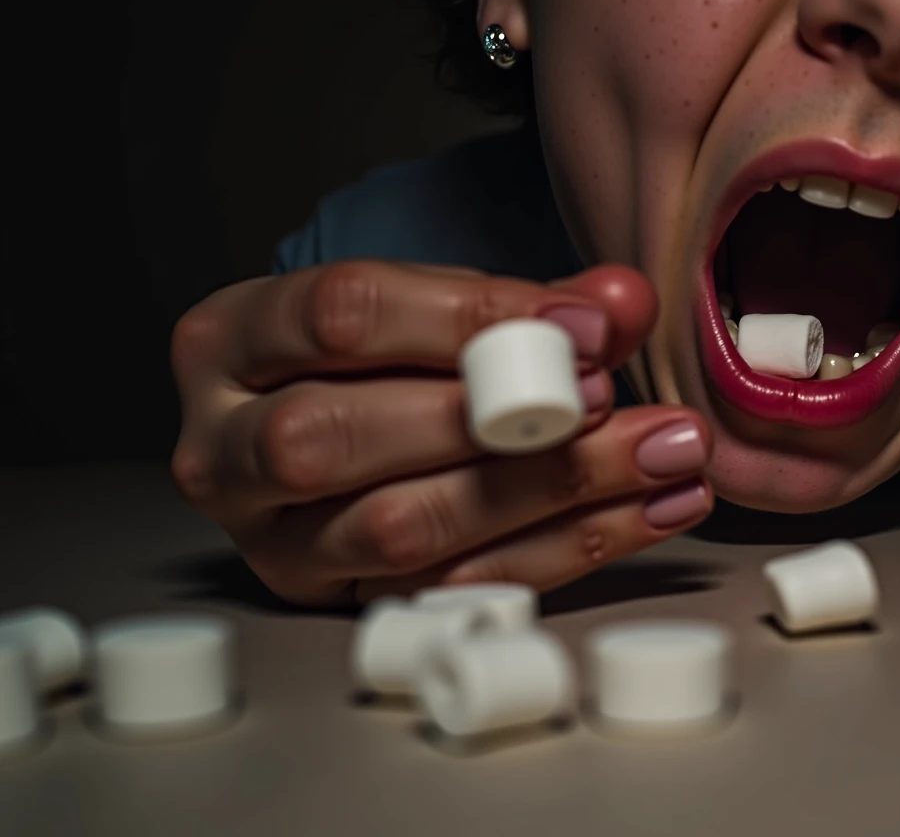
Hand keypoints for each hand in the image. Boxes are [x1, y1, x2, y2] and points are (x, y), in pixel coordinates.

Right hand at [170, 261, 712, 605]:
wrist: (337, 425)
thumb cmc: (381, 357)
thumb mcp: (433, 307)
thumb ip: (524, 304)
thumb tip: (621, 302)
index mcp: (226, 343)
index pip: (341, 318)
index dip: (472, 320)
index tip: (586, 323)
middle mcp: (224, 452)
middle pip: (345, 436)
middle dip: (497, 420)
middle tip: (612, 397)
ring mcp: (276, 543)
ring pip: (404, 528)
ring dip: (553, 491)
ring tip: (665, 453)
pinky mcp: (346, 606)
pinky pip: (460, 588)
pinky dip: (570, 549)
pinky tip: (652, 508)